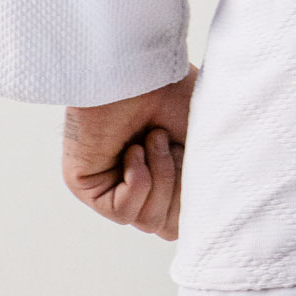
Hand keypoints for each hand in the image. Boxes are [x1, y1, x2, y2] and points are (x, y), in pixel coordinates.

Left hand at [61, 64, 198, 239]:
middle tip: (176, 144)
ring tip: (151, 137)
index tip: (195, 163)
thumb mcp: (204, 144)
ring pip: (148, 220)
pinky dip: (138, 179)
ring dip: (161, 175)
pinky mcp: (88, 187)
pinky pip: (123, 210)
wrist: (142, 69)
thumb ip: (205, 186)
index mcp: (164, 175)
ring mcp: (111, 187)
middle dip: (180, 185)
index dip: (196, 202)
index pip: (182, 221)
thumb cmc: (174, 92)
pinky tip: (131, 148)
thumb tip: (207, 225)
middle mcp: (137, 185)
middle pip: (168, 227)